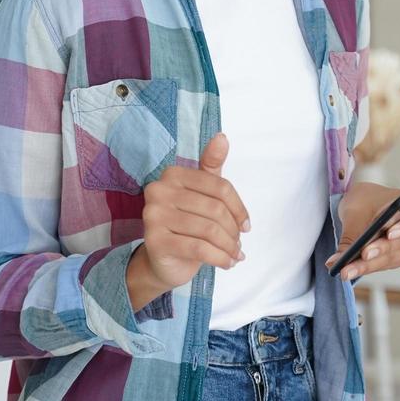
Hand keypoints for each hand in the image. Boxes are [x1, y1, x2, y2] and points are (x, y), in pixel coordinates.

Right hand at [130, 133, 250, 303]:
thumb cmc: (185, 224)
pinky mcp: (155, 241)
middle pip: (215, 209)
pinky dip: (219, 258)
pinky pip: (199, 248)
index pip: (219, 186)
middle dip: (233, 231)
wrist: (162, 260)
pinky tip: (226, 263)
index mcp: (172, 174)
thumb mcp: (201, 193)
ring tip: (234, 255)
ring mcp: (153, 216)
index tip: (246, 225)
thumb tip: (222, 137)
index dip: (239, 208)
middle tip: (238, 244)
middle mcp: (158, 191)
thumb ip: (211, 165)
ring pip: (209, 230)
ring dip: (228, 246)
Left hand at [325, 180, 399, 281]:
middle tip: (362, 255)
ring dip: (370, 264)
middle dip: (380, 250)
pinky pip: (387, 264)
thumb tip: (337, 260)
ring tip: (349, 269)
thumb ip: (350, 234)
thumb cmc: (366, 201)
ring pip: (393, 257)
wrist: (364, 204)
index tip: (388, 234)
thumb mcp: (355, 212)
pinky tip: (353, 270)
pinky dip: (369, 267)